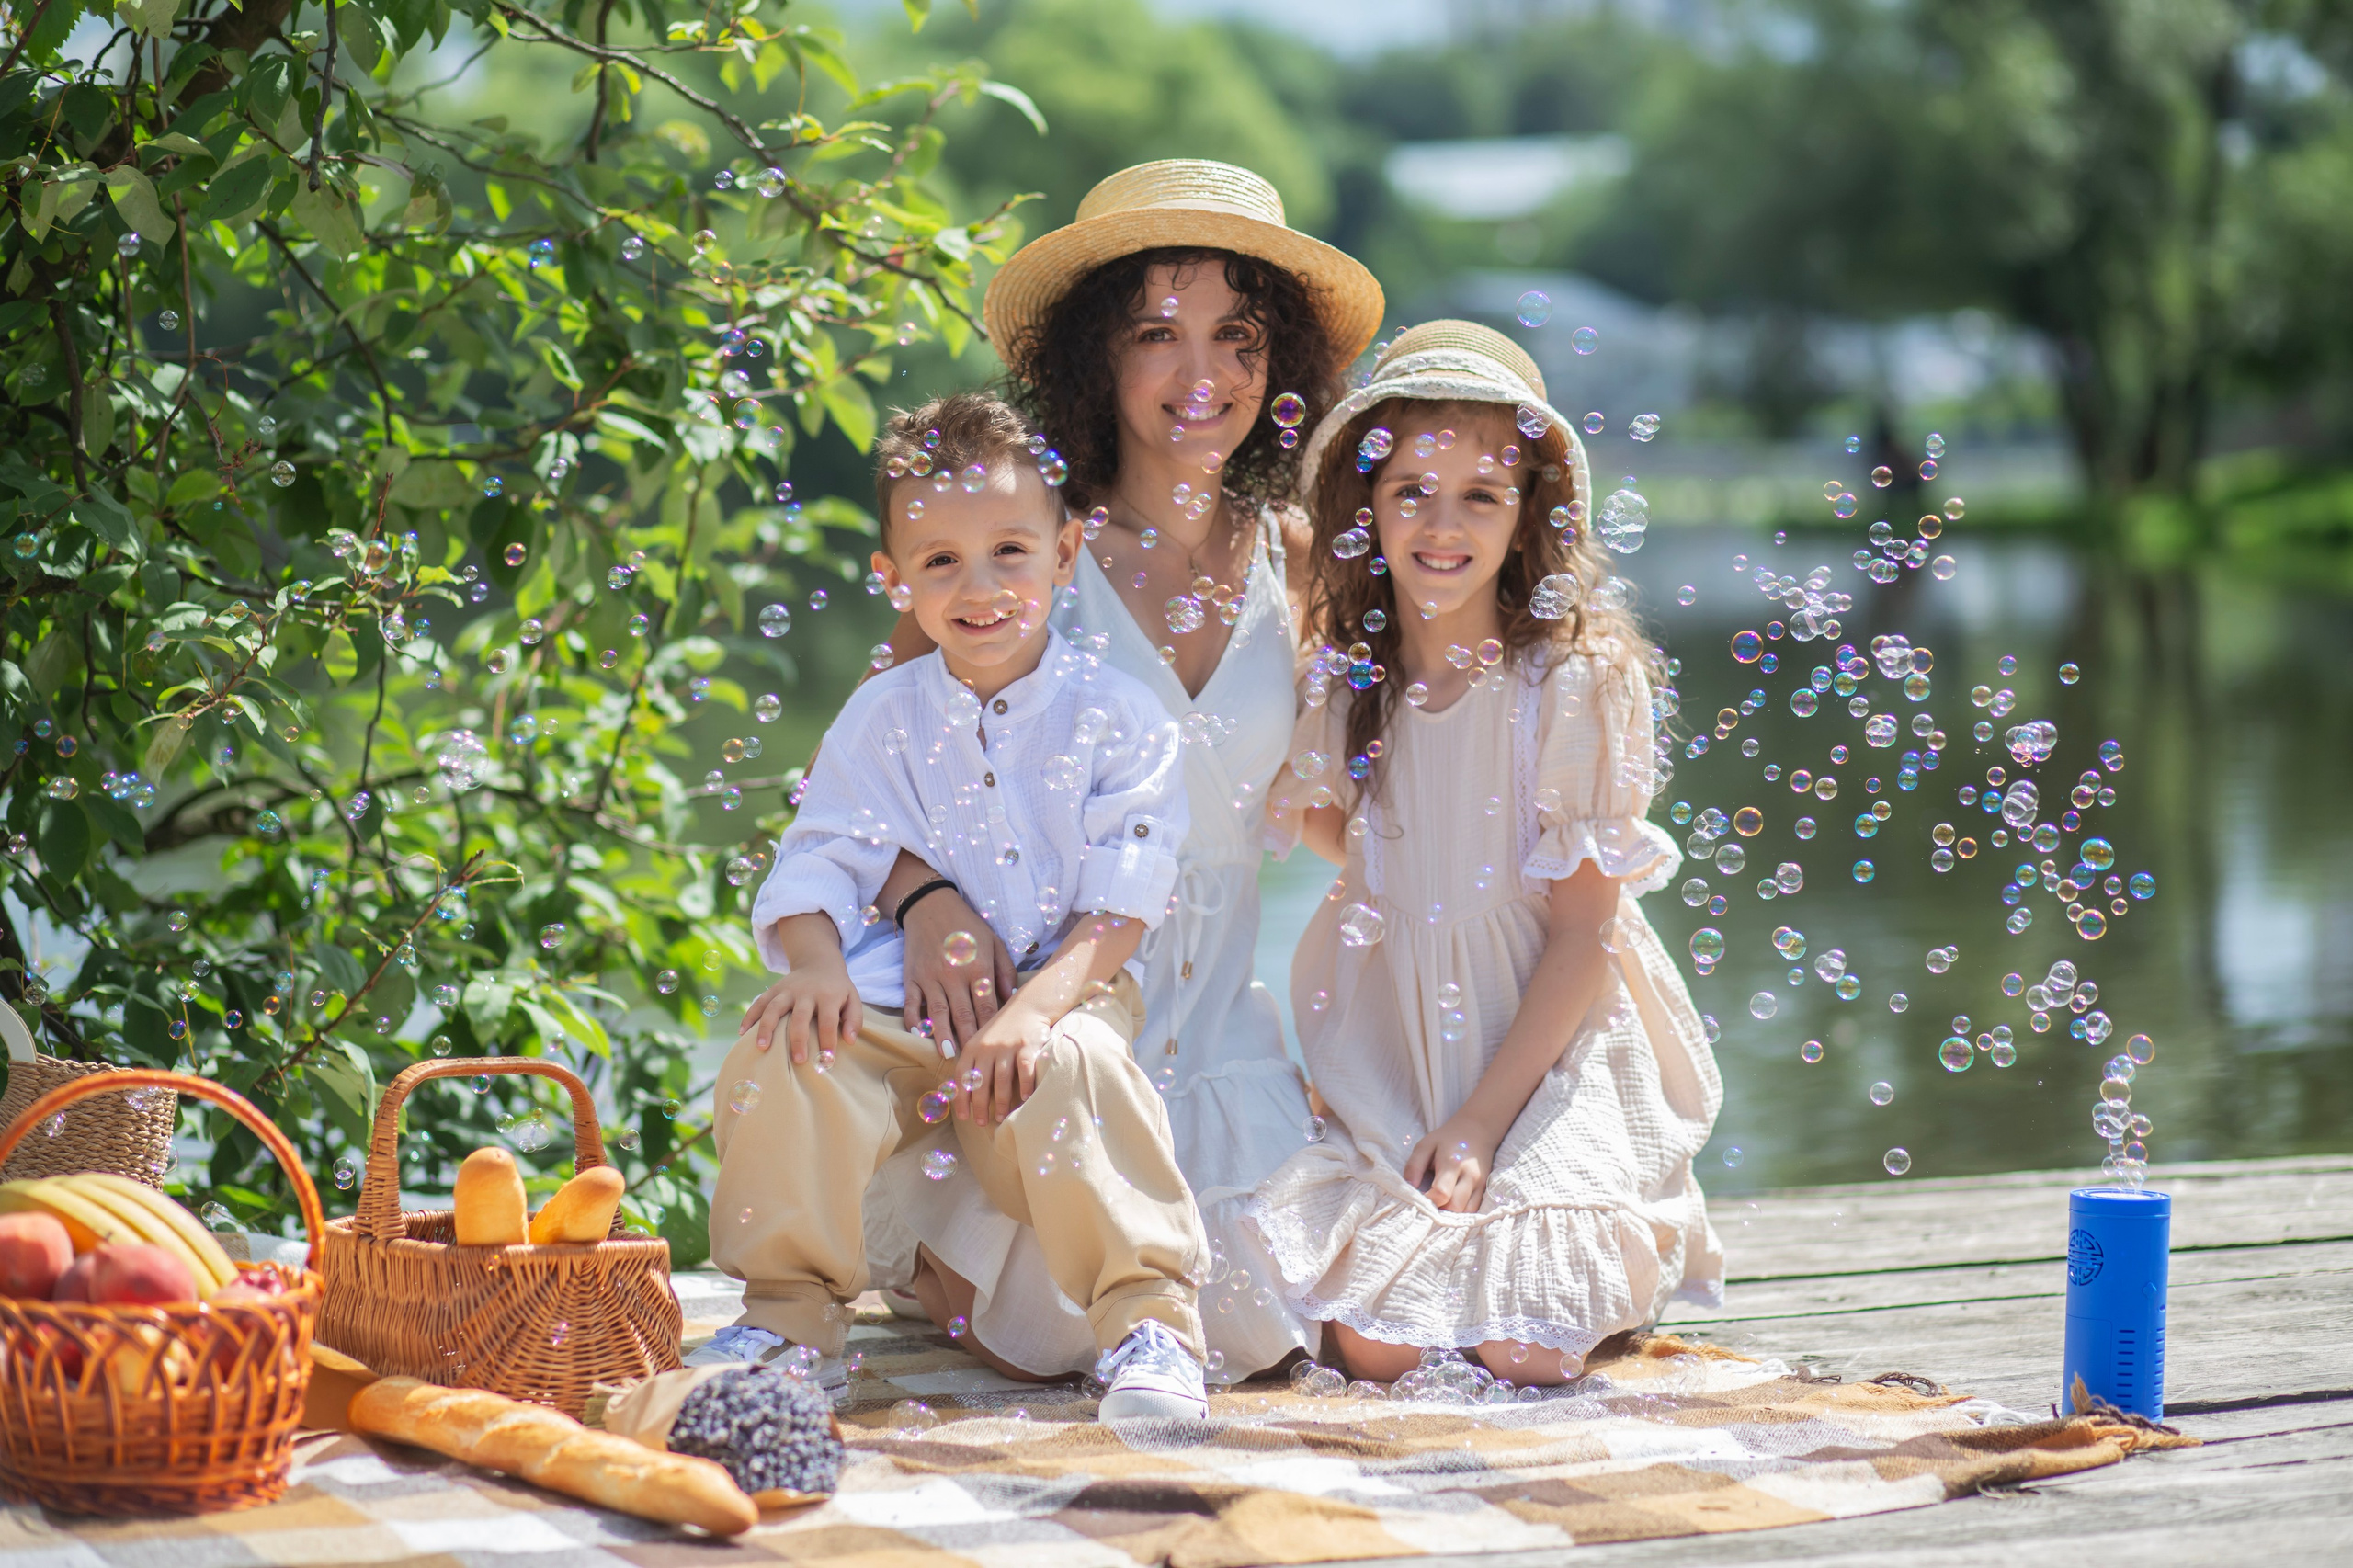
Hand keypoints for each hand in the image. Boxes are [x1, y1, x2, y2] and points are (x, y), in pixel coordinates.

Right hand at [739, 962, 861, 1065]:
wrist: (819, 962)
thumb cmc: (837, 988)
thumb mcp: (852, 998)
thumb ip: (854, 1019)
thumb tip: (850, 1040)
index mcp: (827, 995)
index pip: (828, 1020)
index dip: (828, 1040)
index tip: (828, 1059)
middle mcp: (805, 992)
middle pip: (800, 1016)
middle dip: (798, 1039)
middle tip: (799, 1060)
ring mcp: (787, 990)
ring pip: (774, 1008)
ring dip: (767, 1027)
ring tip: (762, 1047)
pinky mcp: (773, 990)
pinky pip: (758, 1003)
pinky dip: (749, 1017)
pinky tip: (741, 1033)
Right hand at [899, 888, 1017, 1053]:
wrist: (930, 906)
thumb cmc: (967, 926)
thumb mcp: (994, 942)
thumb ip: (1005, 971)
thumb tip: (1012, 999)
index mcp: (978, 967)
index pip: (986, 1006)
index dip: (990, 1028)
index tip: (995, 1046)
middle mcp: (954, 974)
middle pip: (963, 1014)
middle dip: (969, 1039)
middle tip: (975, 1062)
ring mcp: (930, 977)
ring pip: (938, 1013)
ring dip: (943, 1036)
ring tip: (948, 1055)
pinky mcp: (911, 977)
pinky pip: (912, 1004)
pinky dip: (915, 1021)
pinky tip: (920, 1035)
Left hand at [952, 999, 1052, 1123]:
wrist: (1028, 1005)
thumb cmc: (1004, 1029)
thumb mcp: (983, 1041)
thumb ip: (975, 1062)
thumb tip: (965, 1093)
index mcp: (973, 1047)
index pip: (962, 1076)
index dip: (960, 1098)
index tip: (963, 1116)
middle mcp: (987, 1047)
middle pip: (980, 1082)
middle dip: (979, 1106)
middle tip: (981, 1123)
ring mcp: (1007, 1046)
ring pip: (1001, 1080)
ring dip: (1000, 1101)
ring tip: (1000, 1117)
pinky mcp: (1026, 1045)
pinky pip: (1024, 1070)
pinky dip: (1025, 1086)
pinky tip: (1024, 1099)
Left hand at [1403, 1116, 1500, 1212]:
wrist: (1477, 1130)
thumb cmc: (1447, 1139)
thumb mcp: (1425, 1145)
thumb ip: (1414, 1166)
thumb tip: (1409, 1188)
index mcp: (1453, 1163)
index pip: (1441, 1193)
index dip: (1427, 1202)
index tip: (1416, 1201)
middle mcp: (1470, 1176)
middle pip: (1455, 1207)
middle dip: (1438, 1212)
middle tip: (1426, 1207)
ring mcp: (1480, 1184)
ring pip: (1466, 1213)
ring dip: (1450, 1215)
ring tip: (1437, 1208)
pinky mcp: (1485, 1190)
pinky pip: (1474, 1211)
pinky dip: (1460, 1214)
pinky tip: (1448, 1207)